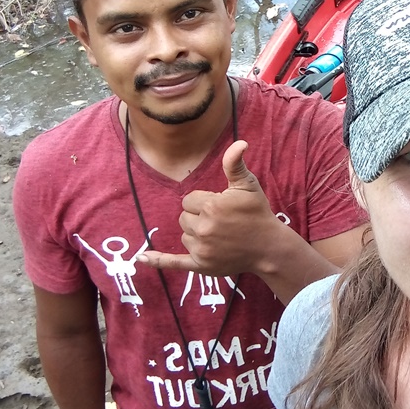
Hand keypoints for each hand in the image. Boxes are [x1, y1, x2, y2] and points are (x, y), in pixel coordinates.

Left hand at [139, 140, 286, 276]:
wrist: (269, 247)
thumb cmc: (257, 212)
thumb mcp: (248, 185)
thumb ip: (235, 164)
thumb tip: (240, 143)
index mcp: (211, 206)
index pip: (189, 200)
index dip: (204, 201)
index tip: (222, 206)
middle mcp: (203, 228)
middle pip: (184, 218)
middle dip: (198, 217)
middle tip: (222, 222)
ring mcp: (201, 249)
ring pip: (184, 236)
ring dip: (196, 234)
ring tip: (219, 236)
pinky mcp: (200, 265)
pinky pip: (173, 262)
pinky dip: (157, 260)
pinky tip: (141, 259)